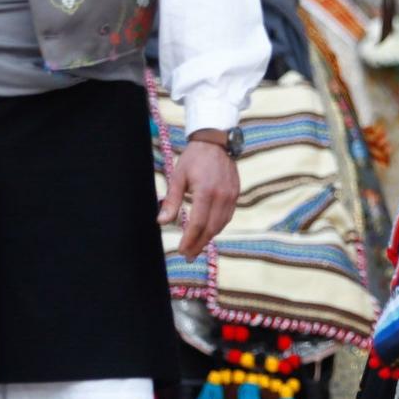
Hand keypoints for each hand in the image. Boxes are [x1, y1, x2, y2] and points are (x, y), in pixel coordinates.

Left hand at [161, 138, 239, 256]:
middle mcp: (221, 196)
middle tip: (188, 256)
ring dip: (208, 238)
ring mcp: (231, 196)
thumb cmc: (193, 159)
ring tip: (196, 247)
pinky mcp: (236, 194)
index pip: (197, 223)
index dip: (189, 240)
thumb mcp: (178, 177)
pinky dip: (217, 227)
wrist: (216, 142)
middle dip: (199, 244)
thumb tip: (161, 222)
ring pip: (221, 225)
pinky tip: (208, 232)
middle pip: (211, 228)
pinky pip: (227, 216)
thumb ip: (172, 201)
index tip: (181, 250)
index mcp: (205, 191)